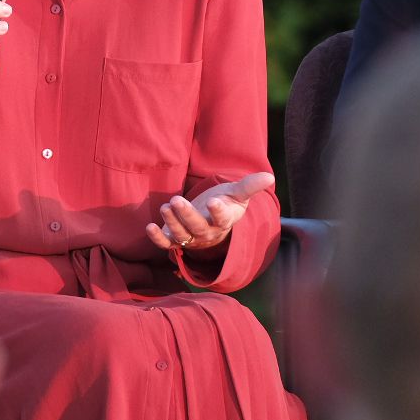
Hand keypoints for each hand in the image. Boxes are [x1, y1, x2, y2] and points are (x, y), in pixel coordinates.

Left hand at [144, 171, 274, 255]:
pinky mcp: (176, 239)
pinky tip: (150, 226)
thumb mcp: (237, 193)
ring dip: (172, 223)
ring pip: (182, 235)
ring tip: (165, 206)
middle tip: (176, 201)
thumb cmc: (226, 202)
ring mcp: (191, 238)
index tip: (214, 201)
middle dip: (187, 216)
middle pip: (198, 228)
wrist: (212, 218)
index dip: (218, 212)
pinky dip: (158, 238)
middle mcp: (208, 232)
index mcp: (224, 221)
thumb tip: (270, 176)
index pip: (222, 219)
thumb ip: (250, 186)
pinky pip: (167, 243)